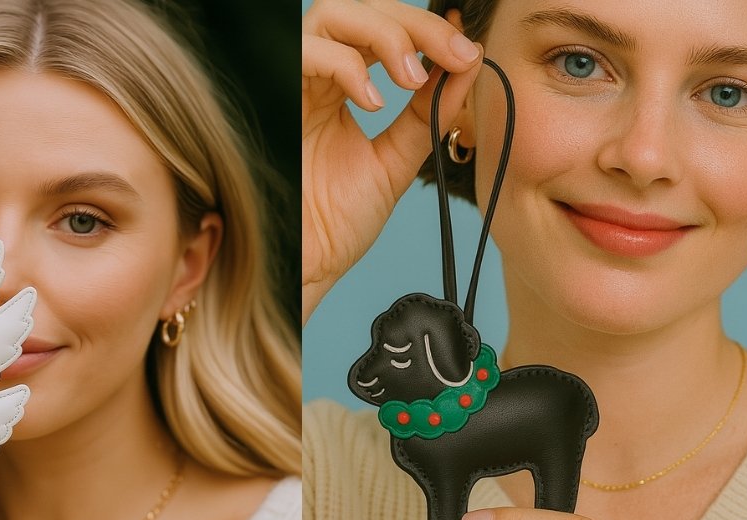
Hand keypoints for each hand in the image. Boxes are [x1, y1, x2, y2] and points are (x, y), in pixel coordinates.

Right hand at [302, 0, 480, 320]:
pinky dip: (348, 66)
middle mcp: (315, 79)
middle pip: (361, 10)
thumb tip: (467, 65)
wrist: (307, 267)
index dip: (427, 31)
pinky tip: (374, 102)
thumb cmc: (336, 226)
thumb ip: (428, 114)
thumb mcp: (397, 161)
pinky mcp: (278, 100)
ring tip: (413, 78)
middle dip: (415, 26)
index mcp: (341, 89)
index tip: (464, 54)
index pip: (384, 31)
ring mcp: (295, 86)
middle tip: (453, 56)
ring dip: (384, 35)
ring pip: (334, 15)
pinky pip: (308, 52)